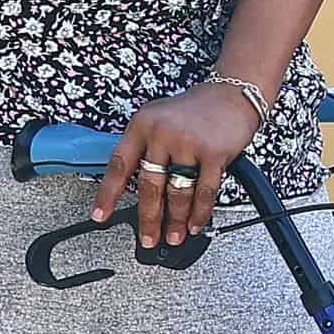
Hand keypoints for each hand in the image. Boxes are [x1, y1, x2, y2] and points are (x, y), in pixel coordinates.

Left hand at [100, 84, 260, 251]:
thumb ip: (145, 147)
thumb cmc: (195, 109)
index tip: (100, 216)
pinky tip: (195, 224)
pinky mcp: (214, 153)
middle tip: (147, 238)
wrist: (232, 94)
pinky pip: (205, 192)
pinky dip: (200, 213)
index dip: (108, 194)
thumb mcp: (159, 118)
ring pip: (177, 193)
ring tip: (173, 236)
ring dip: (175, 221)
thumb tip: (135, 188)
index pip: (119, 164)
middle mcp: (163, 132)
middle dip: (148, 219)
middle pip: (149, 185)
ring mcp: (189, 143)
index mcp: (142, 124)